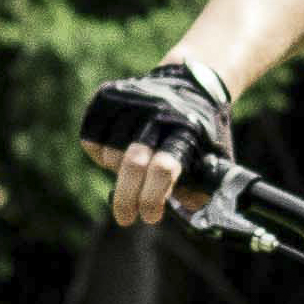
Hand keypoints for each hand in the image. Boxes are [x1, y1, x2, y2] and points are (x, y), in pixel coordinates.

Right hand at [76, 62, 233, 228]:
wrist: (189, 85)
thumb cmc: (200, 133)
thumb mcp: (213, 157)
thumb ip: (200, 188)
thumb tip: (187, 213)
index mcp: (187, 130)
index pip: (164, 169)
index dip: (153, 199)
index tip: (150, 218)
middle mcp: (157, 113)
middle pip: (132, 163)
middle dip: (127, 198)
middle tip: (126, 218)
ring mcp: (131, 102)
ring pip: (108, 153)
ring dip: (116, 172)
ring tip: (133, 170)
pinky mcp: (108, 96)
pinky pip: (91, 138)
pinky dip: (99, 153)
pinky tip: (115, 154)